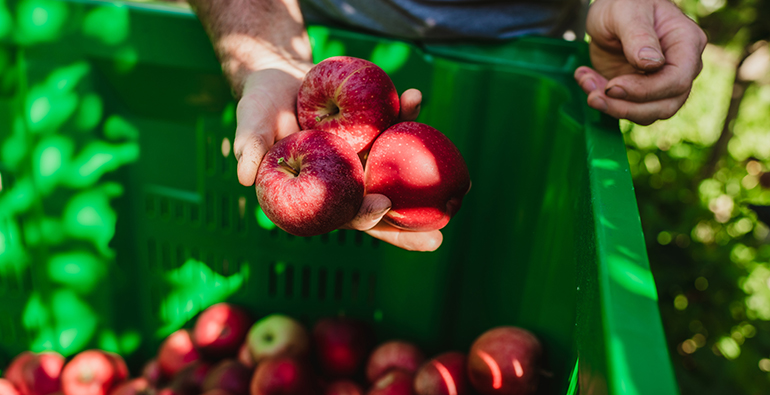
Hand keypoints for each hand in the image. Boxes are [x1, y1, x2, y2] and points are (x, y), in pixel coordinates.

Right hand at [235, 69, 440, 250]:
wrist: (279, 78)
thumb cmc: (260, 107)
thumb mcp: (250, 124)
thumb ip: (250, 147)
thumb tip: (243, 176)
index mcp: (317, 192)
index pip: (341, 214)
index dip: (362, 216)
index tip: (382, 206)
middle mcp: (345, 181)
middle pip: (379, 209)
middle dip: (408, 228)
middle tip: (438, 238)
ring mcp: (363, 158)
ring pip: (396, 172)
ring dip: (422, 173)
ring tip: (454, 180)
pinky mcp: (373, 132)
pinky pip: (394, 128)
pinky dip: (406, 116)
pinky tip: (417, 100)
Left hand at [574, 0, 706, 124]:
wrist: (610, 10)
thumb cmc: (624, 2)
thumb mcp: (627, 12)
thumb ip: (639, 36)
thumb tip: (653, 64)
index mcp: (686, 43)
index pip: (677, 80)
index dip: (645, 90)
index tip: (612, 86)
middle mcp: (681, 67)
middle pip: (665, 105)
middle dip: (626, 107)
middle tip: (593, 96)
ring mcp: (662, 83)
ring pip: (647, 114)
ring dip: (612, 107)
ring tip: (585, 82)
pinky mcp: (640, 92)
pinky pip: (627, 108)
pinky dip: (603, 102)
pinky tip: (585, 79)